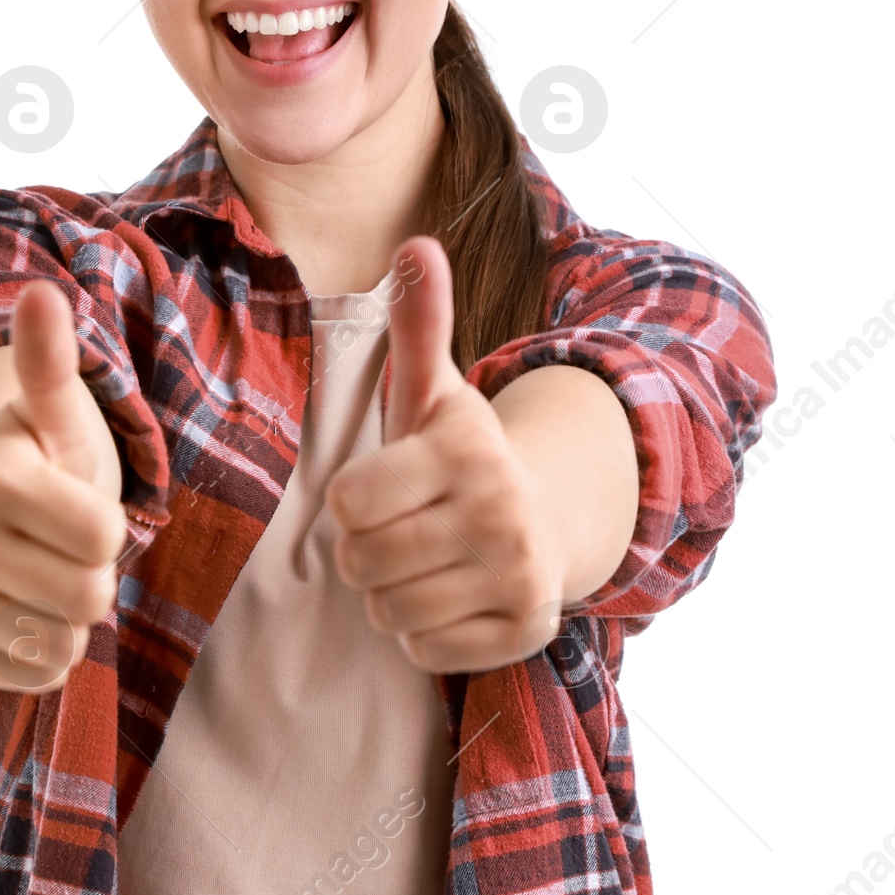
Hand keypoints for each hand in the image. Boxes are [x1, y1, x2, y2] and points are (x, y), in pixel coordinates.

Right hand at [0, 280, 127, 691]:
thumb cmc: (43, 457)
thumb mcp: (59, 412)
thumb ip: (52, 363)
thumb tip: (41, 294)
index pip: (105, 538)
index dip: (111, 526)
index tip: (81, 505)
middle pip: (89, 598)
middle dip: (95, 575)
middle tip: (65, 545)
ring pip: (60, 644)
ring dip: (70, 616)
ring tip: (44, 572)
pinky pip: (28, 677)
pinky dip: (40, 653)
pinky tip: (20, 607)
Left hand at [324, 237, 568, 673]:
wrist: (547, 518)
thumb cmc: (459, 456)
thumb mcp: (433, 392)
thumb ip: (417, 325)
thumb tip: (416, 244)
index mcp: (467, 450)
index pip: (348, 502)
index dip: (352, 501)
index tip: (384, 488)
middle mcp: (501, 512)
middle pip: (361, 563)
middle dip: (367, 551)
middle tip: (403, 529)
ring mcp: (519, 576)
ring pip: (390, 612)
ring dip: (392, 594)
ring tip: (427, 562)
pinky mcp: (525, 632)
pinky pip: (424, 651)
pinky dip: (426, 633)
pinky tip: (453, 596)